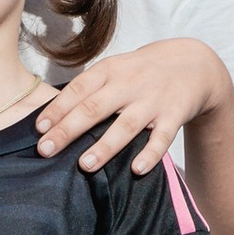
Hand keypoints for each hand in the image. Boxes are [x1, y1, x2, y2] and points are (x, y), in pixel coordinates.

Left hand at [35, 39, 222, 177]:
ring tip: (85, 165)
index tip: (38, 129)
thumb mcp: (115, 70)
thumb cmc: (142, 72)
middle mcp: (129, 84)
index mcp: (110, 71)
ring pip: (126, 125)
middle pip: (94, 108)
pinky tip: (136, 170)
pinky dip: (150, 154)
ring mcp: (152, 101)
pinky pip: (162, 138)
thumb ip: (89, 89)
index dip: (57, 109)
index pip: (78, 89)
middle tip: (46, 150)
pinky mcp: (174, 115)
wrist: (194, 64)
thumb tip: (51, 117)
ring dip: (105, 146)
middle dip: (68, 130)